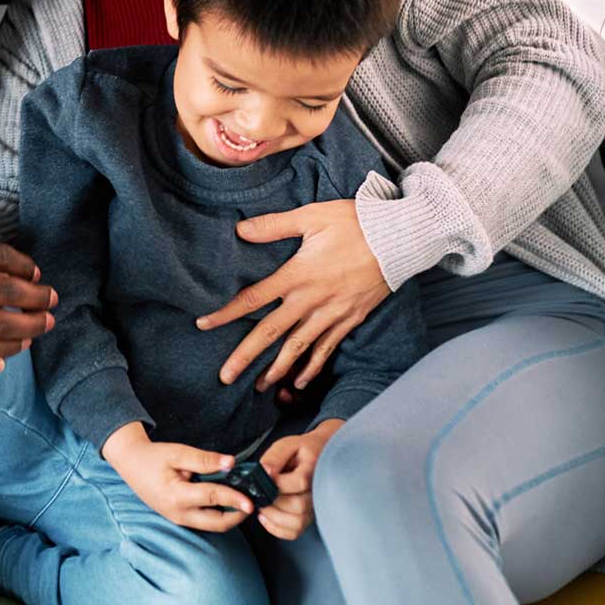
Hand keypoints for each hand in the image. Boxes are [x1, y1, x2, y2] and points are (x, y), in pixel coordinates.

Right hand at [101, 423, 257, 533]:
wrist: (130, 464)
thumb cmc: (153, 457)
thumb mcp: (178, 452)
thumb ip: (204, 460)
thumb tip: (231, 463)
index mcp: (177, 496)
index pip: (213, 499)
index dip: (234, 499)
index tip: (251, 500)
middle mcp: (179, 514)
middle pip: (217, 523)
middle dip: (238, 516)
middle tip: (253, 501)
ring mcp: (179, 519)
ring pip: (213, 525)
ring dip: (230, 516)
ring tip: (243, 499)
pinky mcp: (180, 518)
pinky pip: (205, 521)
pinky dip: (219, 513)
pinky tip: (227, 499)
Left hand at [197, 200, 388, 390]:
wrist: (401, 238)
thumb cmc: (356, 222)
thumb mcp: (312, 216)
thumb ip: (274, 226)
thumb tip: (240, 230)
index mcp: (298, 274)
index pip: (254, 298)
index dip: (227, 313)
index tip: (203, 326)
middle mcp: (312, 300)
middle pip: (272, 333)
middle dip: (246, 356)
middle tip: (224, 376)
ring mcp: (332, 313)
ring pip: (298, 348)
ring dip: (277, 369)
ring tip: (258, 387)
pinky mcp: (350, 319)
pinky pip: (327, 349)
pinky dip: (312, 367)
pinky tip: (299, 382)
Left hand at [251, 420, 342, 540]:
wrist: (319, 456)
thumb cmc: (301, 450)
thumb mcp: (287, 445)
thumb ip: (275, 457)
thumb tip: (265, 471)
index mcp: (313, 470)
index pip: (298, 482)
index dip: (277, 483)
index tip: (264, 477)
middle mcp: (318, 492)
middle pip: (297, 506)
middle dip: (273, 501)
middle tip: (259, 494)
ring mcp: (314, 507)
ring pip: (297, 522)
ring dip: (274, 517)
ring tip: (262, 506)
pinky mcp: (309, 517)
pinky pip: (295, 532)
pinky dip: (278, 529)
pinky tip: (266, 517)